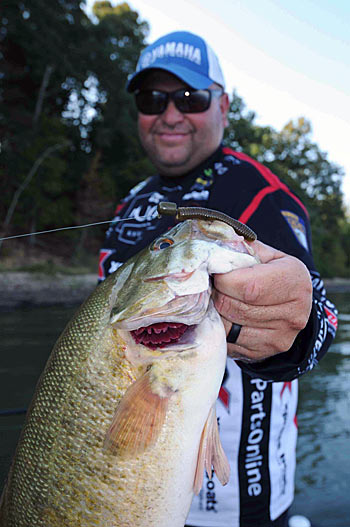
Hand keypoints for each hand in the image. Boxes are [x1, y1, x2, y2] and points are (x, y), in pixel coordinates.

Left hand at [212, 240, 312, 361]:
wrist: (290, 304)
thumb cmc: (271, 273)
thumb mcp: (264, 254)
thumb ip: (241, 249)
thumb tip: (211, 250)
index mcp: (295, 279)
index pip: (248, 286)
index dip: (224, 280)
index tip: (216, 272)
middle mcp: (294, 312)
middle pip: (234, 307)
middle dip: (216, 294)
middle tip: (214, 286)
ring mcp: (280, 337)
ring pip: (227, 327)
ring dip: (215, 312)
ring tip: (218, 299)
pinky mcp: (265, 353)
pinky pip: (227, 342)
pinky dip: (219, 329)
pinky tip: (224, 316)